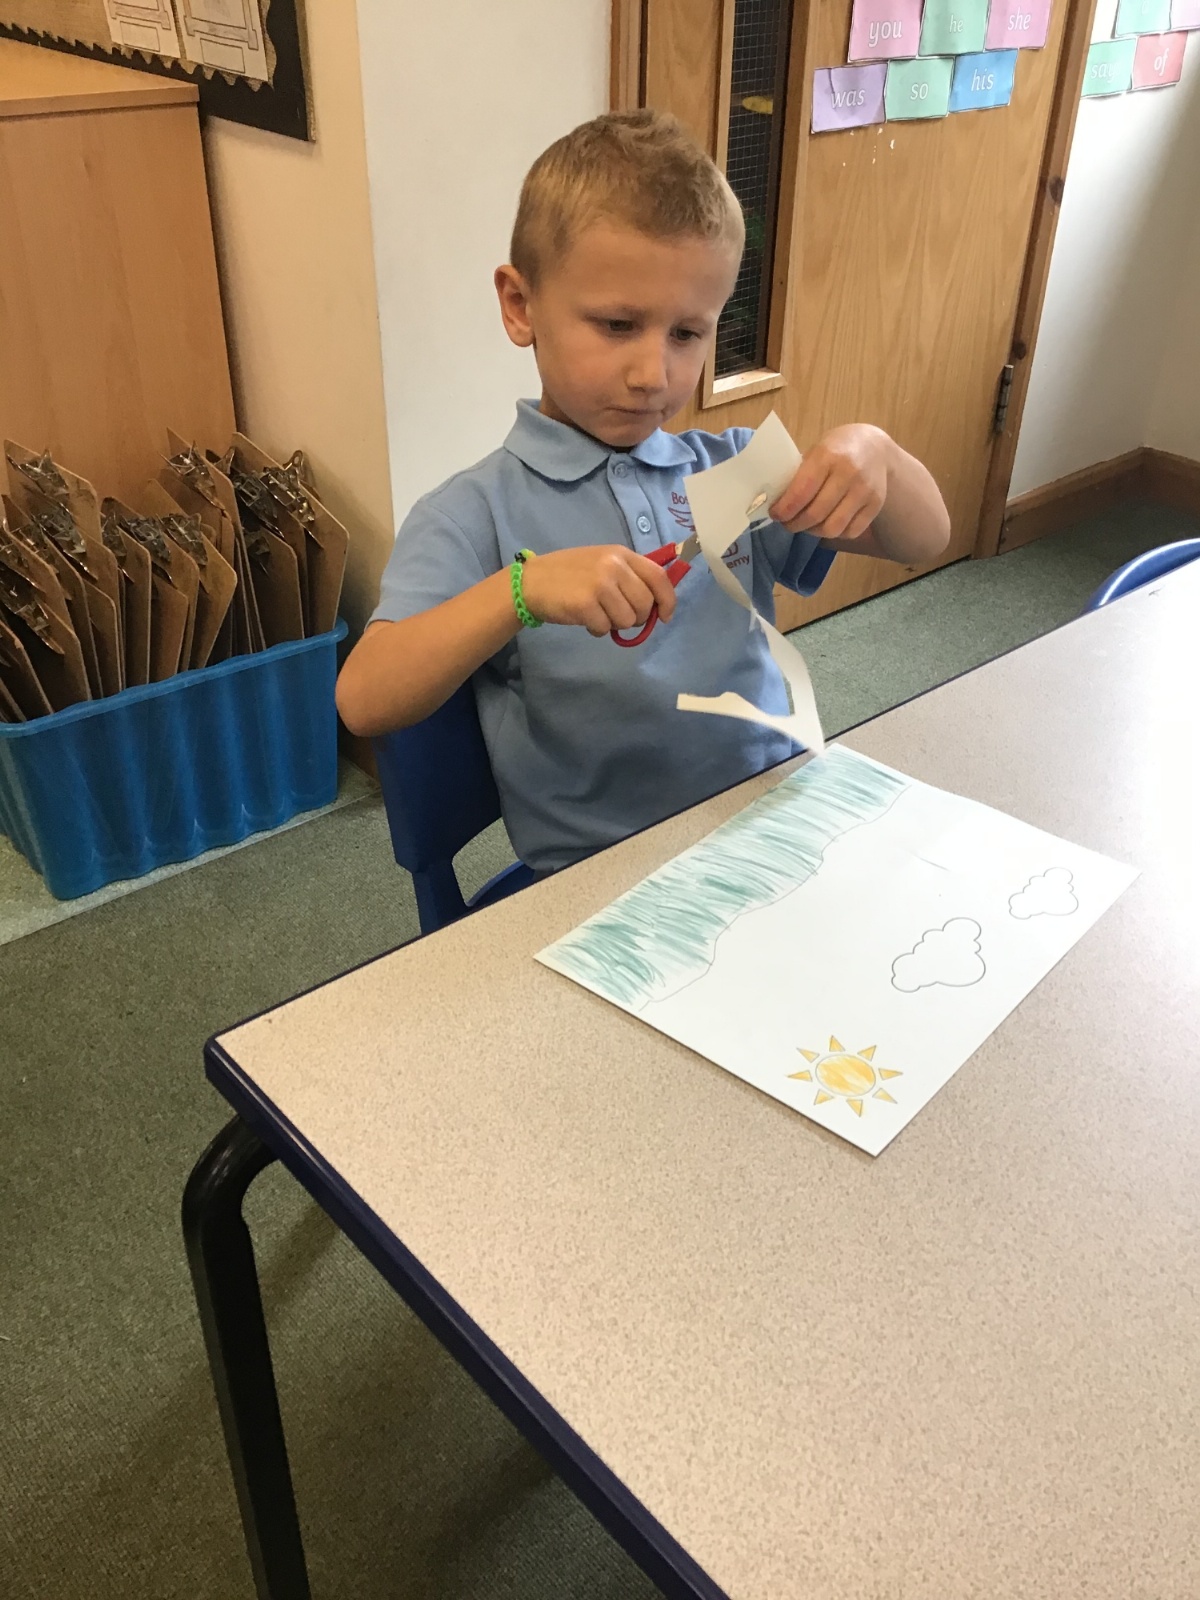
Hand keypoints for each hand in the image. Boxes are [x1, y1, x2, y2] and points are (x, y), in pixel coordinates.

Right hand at [520, 545, 679, 636]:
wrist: (531, 581)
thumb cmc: (569, 574)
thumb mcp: (602, 563)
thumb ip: (629, 577)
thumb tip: (656, 604)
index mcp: (621, 554)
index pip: (658, 577)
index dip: (667, 600)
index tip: (664, 616)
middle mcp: (613, 566)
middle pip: (645, 604)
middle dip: (636, 618)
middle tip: (618, 616)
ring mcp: (600, 585)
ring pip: (628, 620)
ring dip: (615, 625)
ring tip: (598, 614)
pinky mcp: (585, 604)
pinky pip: (605, 628)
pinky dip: (597, 630)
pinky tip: (585, 619)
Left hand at [769, 424, 890, 546]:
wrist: (875, 447)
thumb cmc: (837, 450)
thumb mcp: (816, 452)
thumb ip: (799, 476)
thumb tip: (778, 505)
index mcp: (827, 456)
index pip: (801, 492)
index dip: (784, 510)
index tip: (775, 514)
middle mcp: (849, 473)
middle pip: (815, 515)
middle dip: (795, 524)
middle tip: (787, 523)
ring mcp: (865, 491)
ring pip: (832, 528)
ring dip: (813, 532)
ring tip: (806, 525)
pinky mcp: (876, 505)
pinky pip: (850, 532)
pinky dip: (834, 533)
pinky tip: (827, 523)